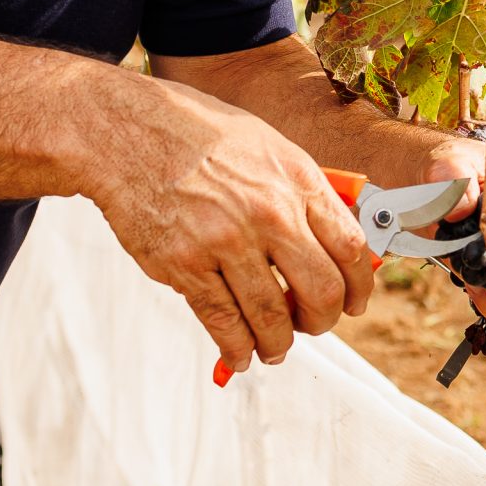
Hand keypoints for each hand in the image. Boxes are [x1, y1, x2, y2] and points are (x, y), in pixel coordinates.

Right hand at [92, 74, 375, 375]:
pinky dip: (237, 348)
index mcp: (296, 180)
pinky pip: (223, 323)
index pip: (350, 247)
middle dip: (322, 320)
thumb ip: (301, 190)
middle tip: (312, 324)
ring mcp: (225, 241)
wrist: (126, 131)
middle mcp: (268, 212)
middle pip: (322, 291)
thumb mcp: (267, 145)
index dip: (359, 287)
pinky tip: (241, 353)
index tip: (355, 302)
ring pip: (272, 318)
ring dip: (279, 343)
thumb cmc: (196, 133)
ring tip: (275, 347)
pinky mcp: (184, 265)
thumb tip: (331, 237)